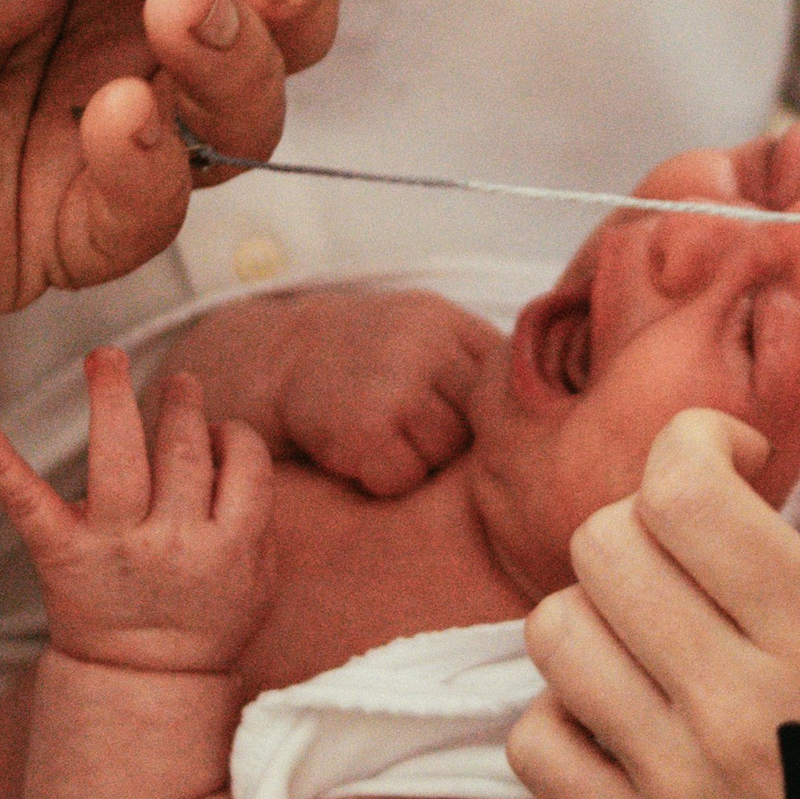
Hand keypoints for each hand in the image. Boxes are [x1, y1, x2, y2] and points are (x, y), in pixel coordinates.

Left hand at [0, 351, 275, 673]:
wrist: (145, 689)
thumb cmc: (205, 622)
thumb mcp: (257, 580)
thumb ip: (256, 516)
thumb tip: (234, 447)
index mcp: (232, 545)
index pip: (244, 463)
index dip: (233, 438)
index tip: (219, 436)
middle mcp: (176, 542)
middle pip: (183, 450)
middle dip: (180, 406)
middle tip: (178, 383)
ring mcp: (117, 547)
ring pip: (121, 457)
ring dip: (112, 399)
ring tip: (106, 359)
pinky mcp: (63, 556)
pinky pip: (30, 504)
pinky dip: (0, 464)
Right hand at [272, 292, 498, 495]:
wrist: (264, 357)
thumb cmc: (349, 359)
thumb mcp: (415, 332)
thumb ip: (469, 361)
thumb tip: (535, 416)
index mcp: (445, 320)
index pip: (504, 383)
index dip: (486, 415)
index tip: (452, 421)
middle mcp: (426, 343)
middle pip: (480, 424)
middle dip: (449, 439)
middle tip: (402, 429)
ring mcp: (395, 383)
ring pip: (445, 455)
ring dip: (414, 461)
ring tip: (376, 436)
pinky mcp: (363, 426)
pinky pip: (402, 479)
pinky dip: (378, 478)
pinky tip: (352, 451)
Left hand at [506, 409, 799, 798]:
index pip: (681, 489)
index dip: (693, 445)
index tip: (736, 467)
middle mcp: (734, 704)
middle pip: (604, 544)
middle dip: (645, 526)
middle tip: (696, 556)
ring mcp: (677, 784)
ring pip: (555, 631)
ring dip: (596, 616)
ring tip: (655, 634)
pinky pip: (538, 744)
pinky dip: (564, 717)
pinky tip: (627, 717)